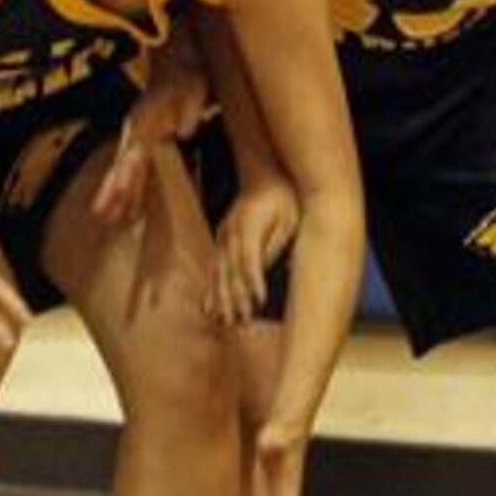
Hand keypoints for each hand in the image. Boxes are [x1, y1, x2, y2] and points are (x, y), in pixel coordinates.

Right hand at [91, 45, 208, 224]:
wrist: (176, 64)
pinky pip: (132, 169)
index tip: (118, 187)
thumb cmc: (186, 78)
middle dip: (112, 190)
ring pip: (123, 170)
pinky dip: (128, 188)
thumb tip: (183, 131)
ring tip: (107, 217)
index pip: (133, 151)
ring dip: (116, 194)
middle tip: (102, 214)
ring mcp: (137, 137)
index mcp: (145, 121)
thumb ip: (187, 113)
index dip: (127, 171)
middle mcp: (136, 132)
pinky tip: (129, 207)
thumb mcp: (193, 91)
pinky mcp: (143, 142)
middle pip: (121, 165)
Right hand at [208, 176, 299, 326]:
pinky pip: (214, 268)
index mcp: (249, 225)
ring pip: (219, 271)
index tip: (260, 301)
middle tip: (239, 321)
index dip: (253, 281)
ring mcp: (222, 236)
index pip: (250, 258)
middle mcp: (231, 232)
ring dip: (221, 298)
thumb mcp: (287, 217)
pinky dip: (211, 289)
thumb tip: (265, 269)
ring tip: (223, 321)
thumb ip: (274, 243)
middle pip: (230, 269)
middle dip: (235, 297)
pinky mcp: (220, 240)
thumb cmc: (283, 199)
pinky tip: (208, 307)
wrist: (264, 175)